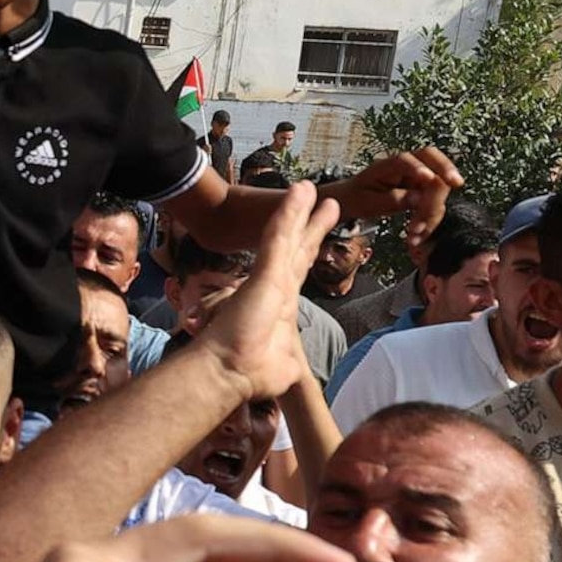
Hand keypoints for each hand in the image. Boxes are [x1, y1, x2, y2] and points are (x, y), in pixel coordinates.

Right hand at [195, 181, 335, 400]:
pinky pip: (280, 236)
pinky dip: (290, 212)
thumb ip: (287, 361)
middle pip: (299, 249)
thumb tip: (291, 373)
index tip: (316, 237)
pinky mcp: (267, 272)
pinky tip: (300, 191)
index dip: (308, 252)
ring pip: (289, 235)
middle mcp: (277, 287)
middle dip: (313, 226)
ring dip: (301, 210)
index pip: (299, 271)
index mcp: (283, 306)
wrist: (232, 369)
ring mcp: (271, 278)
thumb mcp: (282, 364)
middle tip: (329, 205)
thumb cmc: (253, 370)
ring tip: (311, 188)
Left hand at [335, 145, 461, 233]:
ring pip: (439, 186)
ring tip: (415, 234)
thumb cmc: (358, 197)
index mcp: (388, 165)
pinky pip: (436, 202)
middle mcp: (407, 166)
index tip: (429, 178)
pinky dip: (430, 219)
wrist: (354, 200)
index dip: (420, 167)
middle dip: (441, 184)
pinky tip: (417, 236)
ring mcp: (418, 177)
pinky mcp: (424, 190)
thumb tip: (419, 199)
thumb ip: (393, 200)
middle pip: (435, 162)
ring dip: (432, 211)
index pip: (408, 160)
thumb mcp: (368, 202)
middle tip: (441, 202)